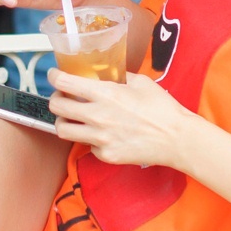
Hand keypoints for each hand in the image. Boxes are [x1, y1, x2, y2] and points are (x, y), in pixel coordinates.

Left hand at [46, 71, 198, 168]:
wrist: (175, 139)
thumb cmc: (162, 110)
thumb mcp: (140, 82)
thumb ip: (119, 77)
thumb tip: (109, 75)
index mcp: (105, 94)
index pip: (65, 82)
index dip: (54, 76)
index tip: (54, 75)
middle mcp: (97, 116)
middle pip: (56, 107)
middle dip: (55, 99)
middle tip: (61, 96)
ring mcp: (99, 138)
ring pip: (62, 130)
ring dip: (64, 121)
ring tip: (72, 117)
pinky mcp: (105, 155)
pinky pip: (86, 145)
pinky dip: (88, 139)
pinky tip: (100, 134)